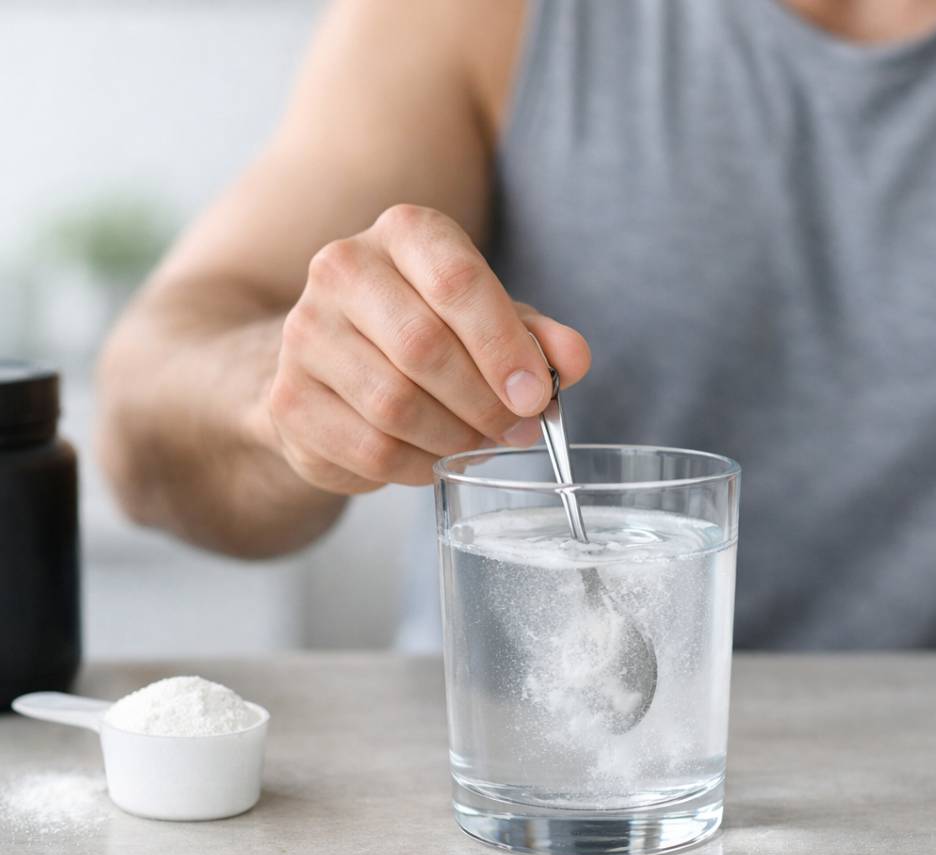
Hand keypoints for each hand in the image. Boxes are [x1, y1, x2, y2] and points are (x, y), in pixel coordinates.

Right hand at [266, 204, 590, 493]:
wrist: (331, 364)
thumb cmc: (428, 331)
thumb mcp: (492, 322)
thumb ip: (538, 337)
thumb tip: (572, 360)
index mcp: (405, 233)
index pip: (458, 281)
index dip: (504, 346)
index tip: (536, 395)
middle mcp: (343, 268)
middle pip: (424, 346)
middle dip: (485, 402)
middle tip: (519, 430)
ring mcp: (305, 333)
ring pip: (394, 404)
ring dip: (454, 438)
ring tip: (480, 443)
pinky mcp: (288, 400)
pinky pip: (369, 448)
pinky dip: (419, 466)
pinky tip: (438, 459)